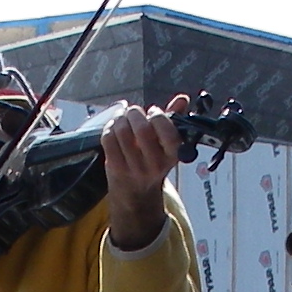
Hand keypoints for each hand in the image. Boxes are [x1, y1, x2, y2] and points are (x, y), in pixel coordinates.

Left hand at [99, 94, 185, 251]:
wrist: (135, 192)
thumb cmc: (152, 159)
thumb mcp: (167, 142)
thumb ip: (174, 119)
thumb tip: (182, 99)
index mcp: (172, 155)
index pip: (169, 133)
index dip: (159, 117)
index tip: (154, 112)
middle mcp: (155, 164)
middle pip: (142, 129)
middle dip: (136, 113)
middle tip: (133, 112)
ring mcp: (134, 168)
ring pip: (123, 131)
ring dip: (120, 118)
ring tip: (122, 117)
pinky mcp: (116, 167)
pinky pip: (109, 139)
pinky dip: (110, 127)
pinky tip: (114, 127)